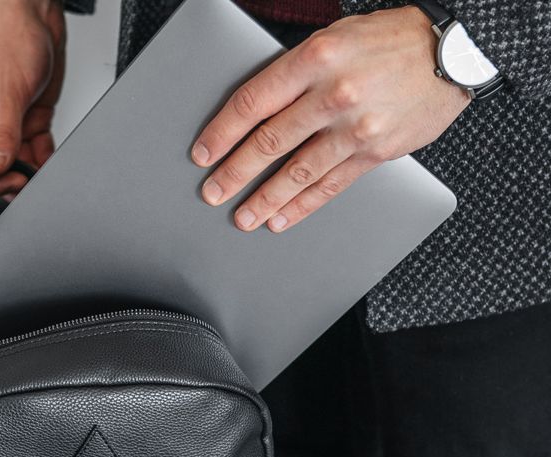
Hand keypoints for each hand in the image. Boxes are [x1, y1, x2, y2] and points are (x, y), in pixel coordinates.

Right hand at [0, 0, 65, 197]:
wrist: (36, 16)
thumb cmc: (10, 41)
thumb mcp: (7, 91)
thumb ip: (3, 134)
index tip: (11, 181)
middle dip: (12, 180)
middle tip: (30, 182)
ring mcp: (12, 122)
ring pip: (19, 162)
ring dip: (32, 171)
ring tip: (43, 174)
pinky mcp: (32, 117)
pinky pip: (37, 148)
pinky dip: (45, 158)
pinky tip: (51, 161)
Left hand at [192, 6, 469, 232]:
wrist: (455, 52)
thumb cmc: (388, 41)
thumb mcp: (334, 38)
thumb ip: (294, 73)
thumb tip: (251, 112)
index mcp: (316, 58)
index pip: (254, 102)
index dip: (222, 132)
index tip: (203, 153)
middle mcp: (334, 94)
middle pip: (269, 142)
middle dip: (234, 172)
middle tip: (212, 192)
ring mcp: (357, 127)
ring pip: (297, 172)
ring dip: (264, 199)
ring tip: (242, 216)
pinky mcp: (376, 152)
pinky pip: (330, 186)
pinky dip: (302, 206)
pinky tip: (282, 219)